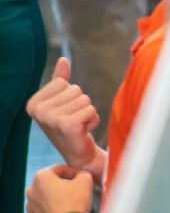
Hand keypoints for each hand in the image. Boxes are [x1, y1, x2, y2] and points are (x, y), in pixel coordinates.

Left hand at [26, 165, 93, 212]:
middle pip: (49, 184)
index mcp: (41, 177)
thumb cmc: (75, 202)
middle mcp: (31, 191)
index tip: (82, 177)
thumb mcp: (86, 180)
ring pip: (44, 199)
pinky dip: (51, 212)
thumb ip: (81, 173)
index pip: (59, 169)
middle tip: (76, 190)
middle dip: (61, 186)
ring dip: (55, 199)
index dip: (73, 171)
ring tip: (69, 205)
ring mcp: (29, 207)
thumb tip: (80, 176)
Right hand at [27, 57, 104, 177]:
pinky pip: (91, 110)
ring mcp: (51, 119)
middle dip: (81, 104)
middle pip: (75, 90)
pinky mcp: (67, 125)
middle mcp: (38, 111)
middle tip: (74, 120)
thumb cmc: (70, 125)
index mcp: (33, 103)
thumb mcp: (62, 101)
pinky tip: (84, 131)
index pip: (63, 83)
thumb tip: (63, 59)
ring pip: (85, 99)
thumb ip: (60, 80)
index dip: (71, 96)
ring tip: (79, 125)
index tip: (65, 112)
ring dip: (87, 112)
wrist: (79, 153)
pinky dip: (93, 119)